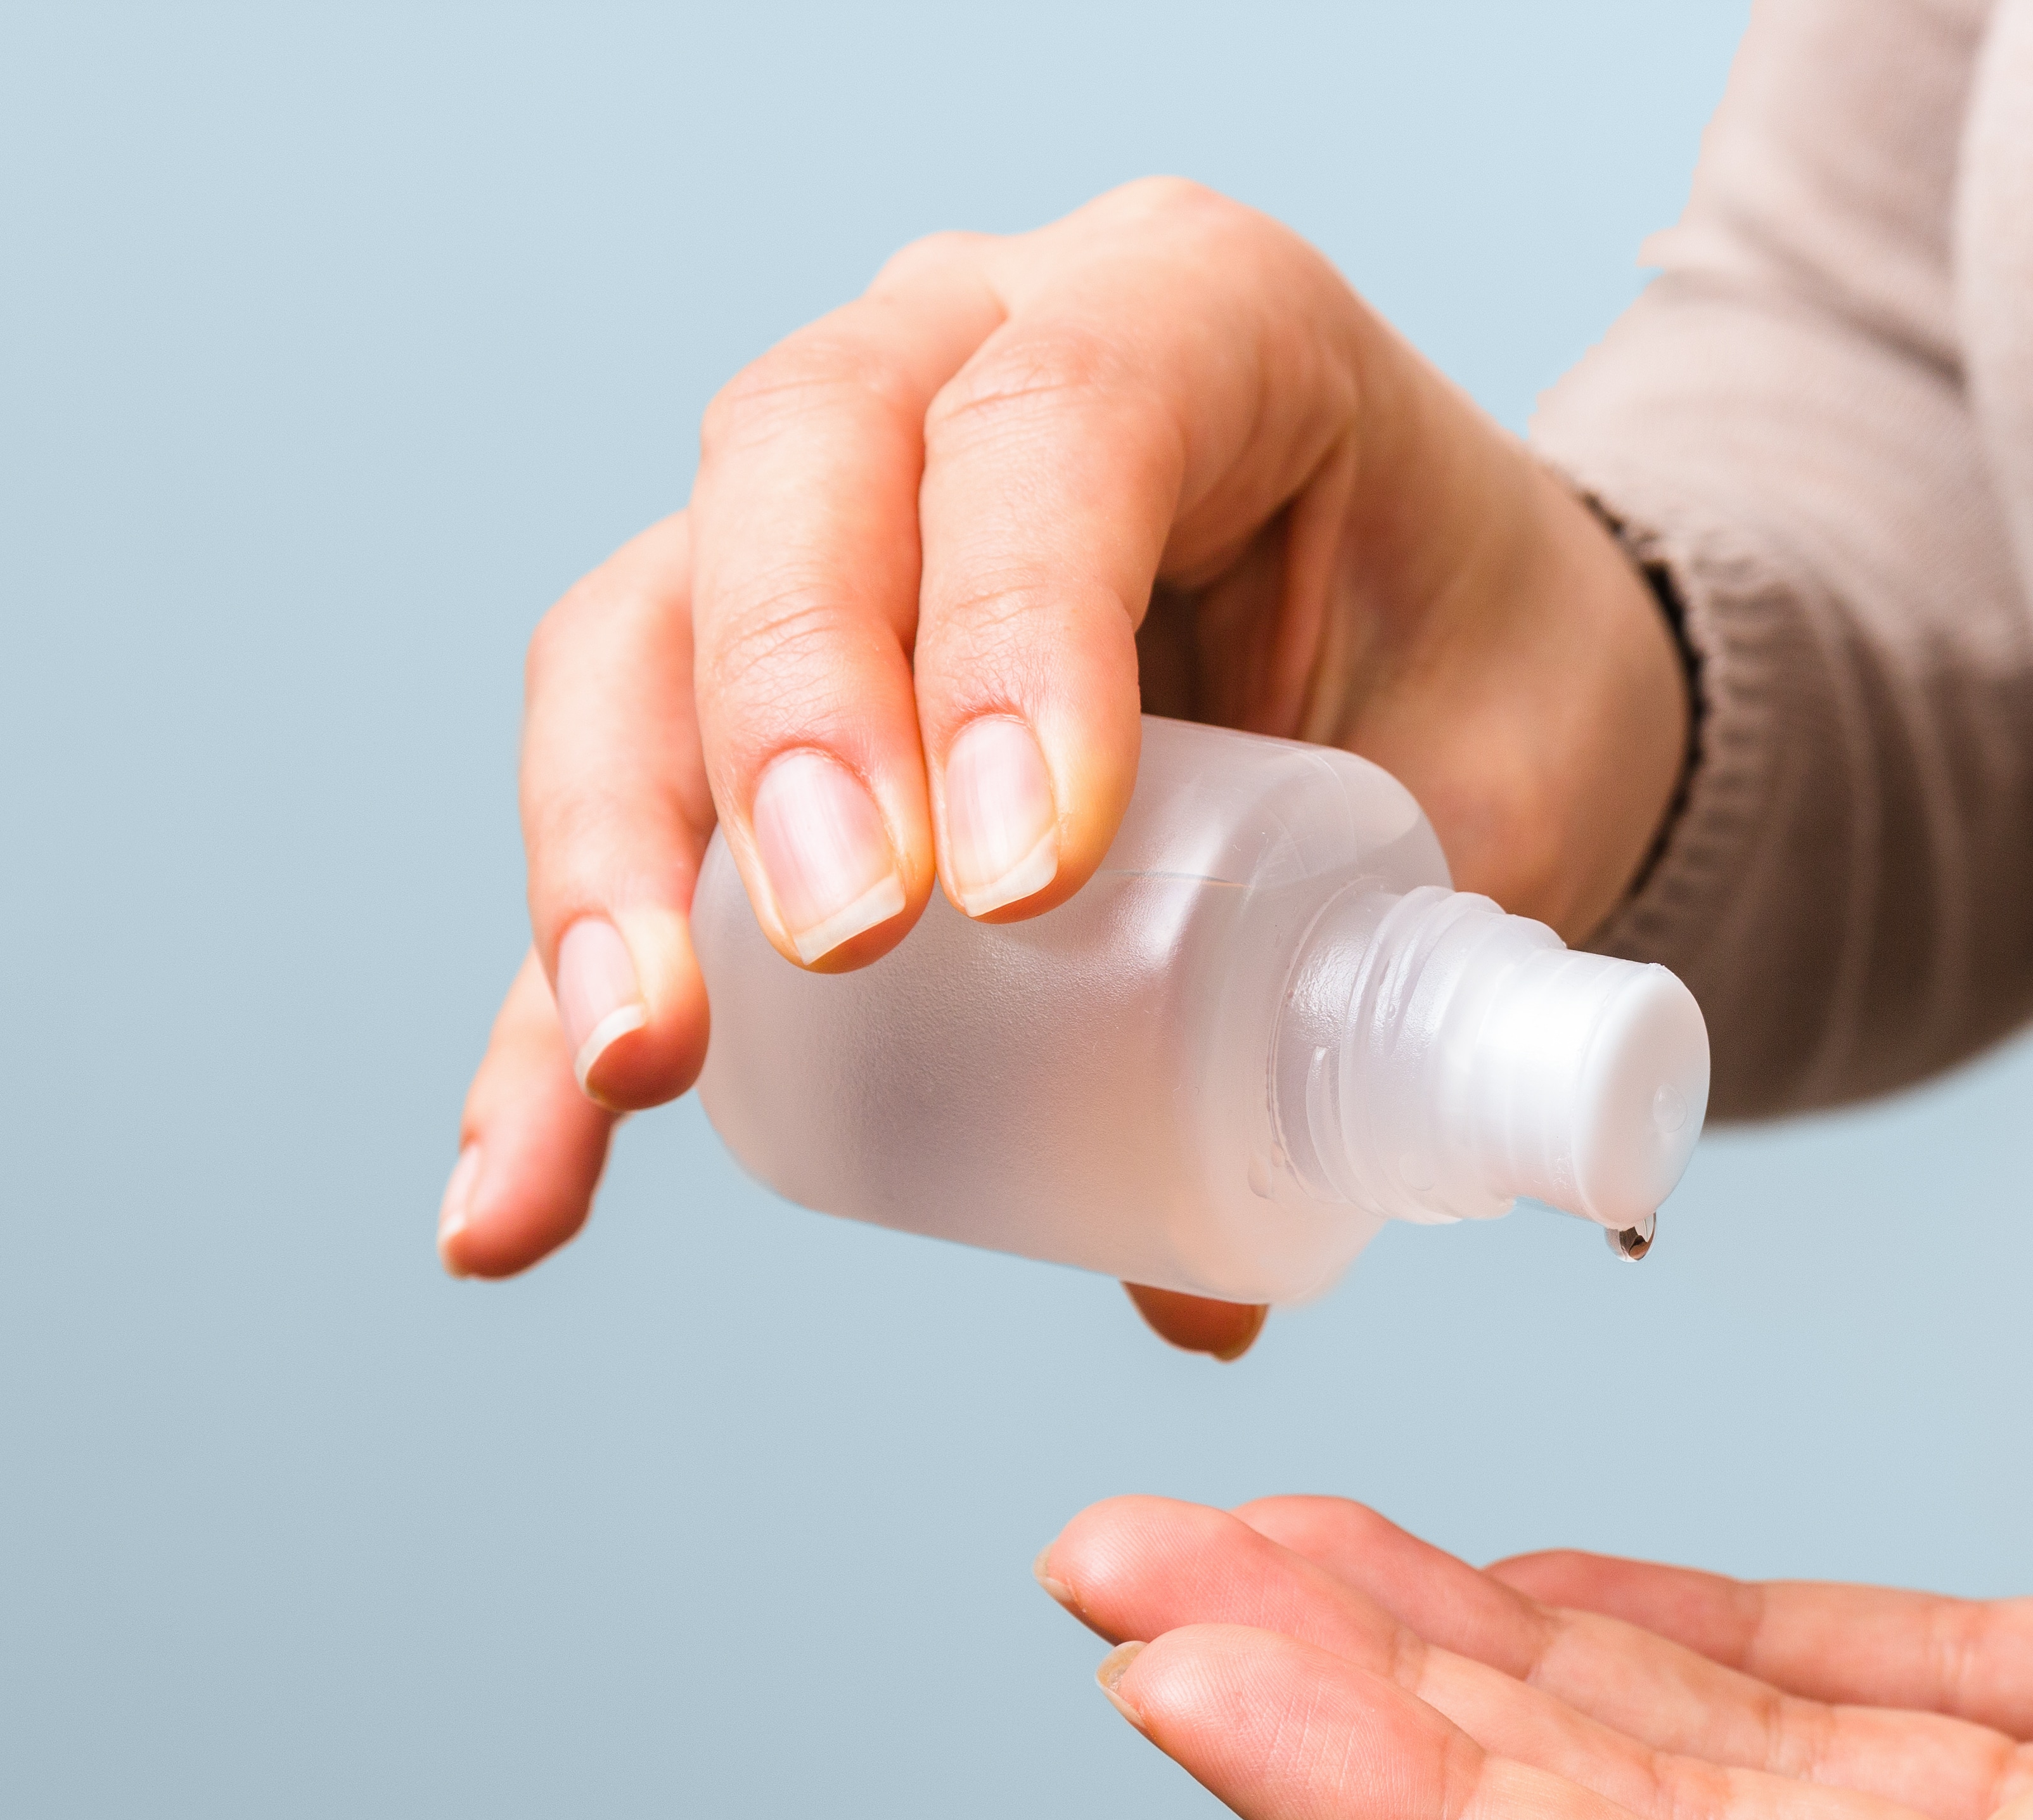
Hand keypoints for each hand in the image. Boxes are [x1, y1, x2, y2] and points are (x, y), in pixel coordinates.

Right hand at [435, 180, 1692, 1354]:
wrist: (1470, 642)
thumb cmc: (1490, 676)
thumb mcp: (1512, 781)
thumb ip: (1407, 989)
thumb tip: (1197, 1294)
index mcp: (1197, 313)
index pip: (1057, 419)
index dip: (1011, 631)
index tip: (1025, 880)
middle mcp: (970, 349)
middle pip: (795, 471)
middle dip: (788, 720)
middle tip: (836, 944)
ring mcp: (830, 498)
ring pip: (643, 624)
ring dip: (610, 858)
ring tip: (628, 1075)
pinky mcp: (742, 669)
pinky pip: (621, 812)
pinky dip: (556, 999)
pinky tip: (519, 1185)